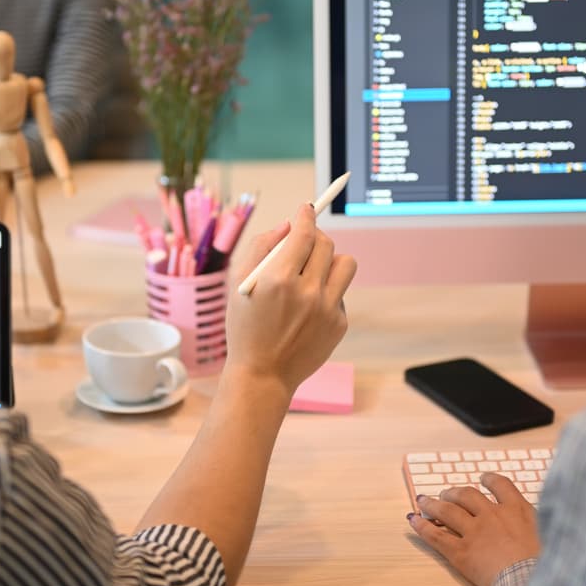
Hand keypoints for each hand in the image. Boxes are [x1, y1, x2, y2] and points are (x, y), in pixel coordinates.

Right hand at [223, 203, 356, 395]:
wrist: (263, 375)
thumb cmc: (245, 328)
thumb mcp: (239, 285)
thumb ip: (261, 248)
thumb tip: (287, 226)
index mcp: (279, 279)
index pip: (304, 233)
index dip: (306, 216)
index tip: (306, 210)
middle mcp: (308, 292)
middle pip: (326, 244)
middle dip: (315, 237)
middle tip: (304, 243)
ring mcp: (328, 310)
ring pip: (345, 265)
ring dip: (330, 261)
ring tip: (313, 273)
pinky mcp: (339, 324)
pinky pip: (341, 294)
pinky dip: (327, 292)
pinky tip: (308, 309)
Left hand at [408, 472, 540, 585]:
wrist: (530, 583)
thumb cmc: (546, 567)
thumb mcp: (551, 538)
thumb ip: (540, 527)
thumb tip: (544, 525)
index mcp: (518, 510)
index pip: (501, 486)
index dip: (490, 480)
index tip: (484, 478)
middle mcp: (492, 515)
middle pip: (468, 495)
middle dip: (456, 492)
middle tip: (448, 493)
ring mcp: (474, 532)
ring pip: (448, 511)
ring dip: (433, 504)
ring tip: (424, 500)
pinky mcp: (460, 552)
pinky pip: (436, 535)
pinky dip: (422, 526)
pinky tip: (413, 520)